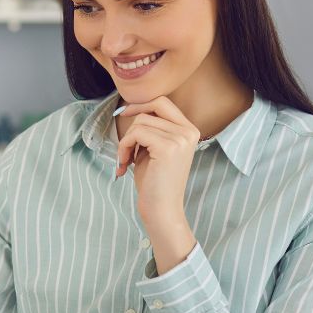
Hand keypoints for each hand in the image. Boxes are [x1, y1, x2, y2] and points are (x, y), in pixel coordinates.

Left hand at [115, 95, 198, 226]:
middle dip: (132, 118)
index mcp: (189, 130)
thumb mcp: (154, 148)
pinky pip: (136, 134)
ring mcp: (180, 139)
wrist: (162, 209)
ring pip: (140, 122)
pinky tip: (124, 164)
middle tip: (122, 135)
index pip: (163, 102)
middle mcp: (189, 131)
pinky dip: (124, 147)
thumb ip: (150, 128)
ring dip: (126, 141)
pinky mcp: (168, 147)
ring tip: (125, 161)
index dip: (141, 104)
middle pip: (152, 107)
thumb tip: (133, 108)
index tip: (125, 113)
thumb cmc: (154, 182)